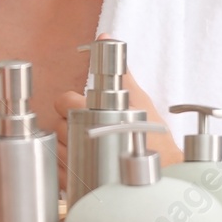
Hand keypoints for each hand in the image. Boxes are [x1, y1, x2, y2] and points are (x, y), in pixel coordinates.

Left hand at [52, 34, 183, 193]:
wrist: (165, 176)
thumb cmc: (153, 137)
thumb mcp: (140, 100)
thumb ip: (119, 70)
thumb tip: (105, 37)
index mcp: (90, 113)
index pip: (61, 101)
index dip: (71, 103)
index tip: (85, 108)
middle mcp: (78, 138)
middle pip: (57, 123)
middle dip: (71, 124)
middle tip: (93, 128)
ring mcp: (75, 163)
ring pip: (56, 147)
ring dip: (68, 145)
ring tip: (91, 146)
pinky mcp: (76, 184)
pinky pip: (59, 171)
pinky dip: (67, 166)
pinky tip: (86, 163)